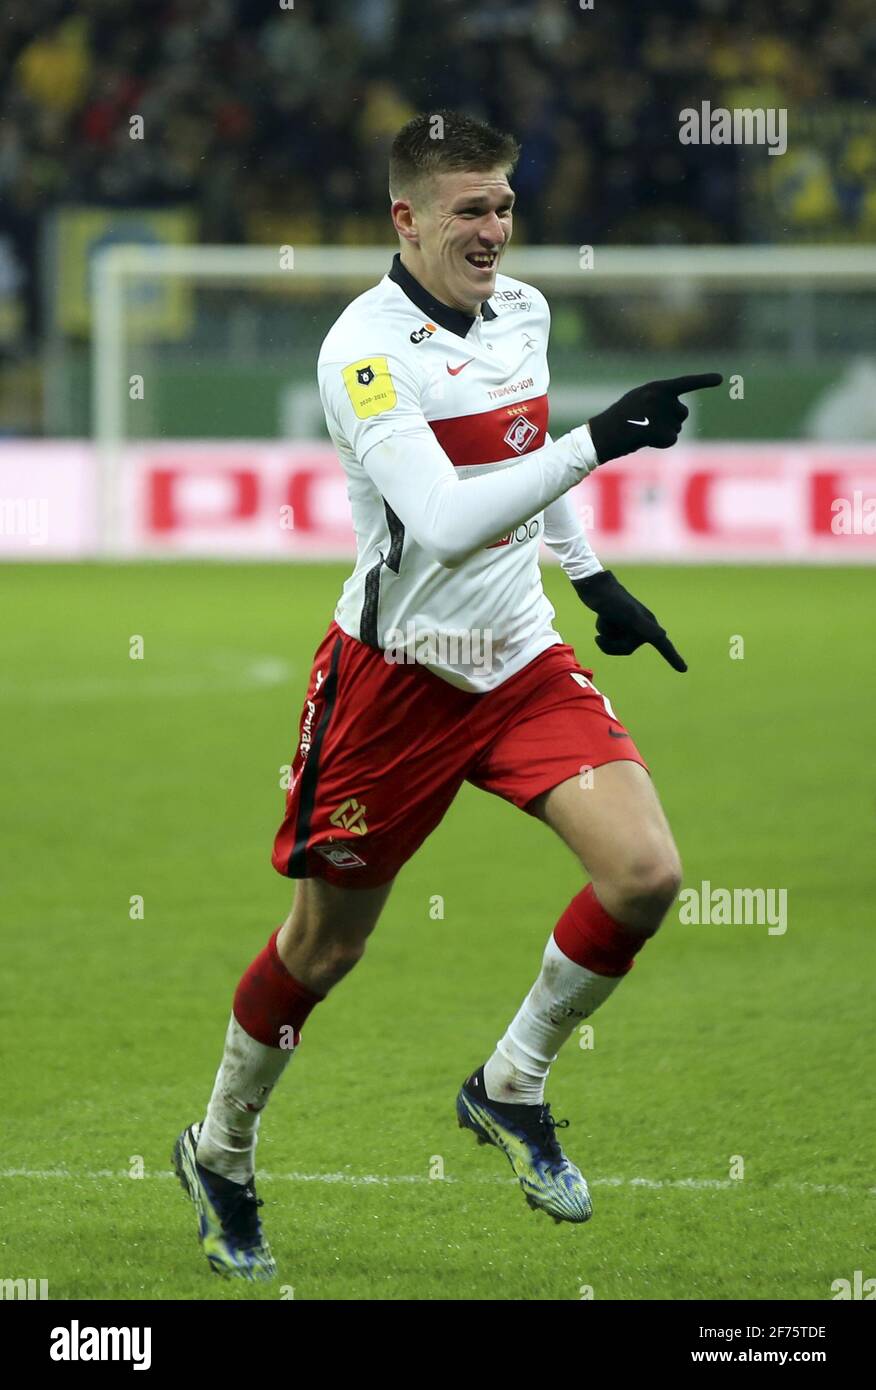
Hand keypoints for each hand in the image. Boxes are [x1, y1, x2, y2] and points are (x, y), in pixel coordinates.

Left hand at [572, 570, 686, 672]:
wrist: (595, 587)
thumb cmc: (614, 602)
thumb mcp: (630, 616)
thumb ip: (644, 626)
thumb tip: (663, 635)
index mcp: (648, 624)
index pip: (663, 645)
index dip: (673, 658)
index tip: (683, 670)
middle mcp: (640, 625)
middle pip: (627, 649)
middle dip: (612, 644)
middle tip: (603, 634)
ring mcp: (628, 624)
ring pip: (615, 643)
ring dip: (606, 633)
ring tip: (605, 618)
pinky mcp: (617, 621)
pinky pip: (608, 636)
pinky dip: (602, 628)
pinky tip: (601, 616)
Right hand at [587, 373, 722, 464]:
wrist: (601, 434)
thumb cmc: (618, 419)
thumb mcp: (638, 400)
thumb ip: (659, 400)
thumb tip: (680, 413)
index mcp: (656, 387)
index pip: (685, 383)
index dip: (703, 381)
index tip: (720, 379)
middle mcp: (660, 398)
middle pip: (682, 413)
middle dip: (671, 421)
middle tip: (648, 424)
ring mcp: (658, 414)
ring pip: (677, 428)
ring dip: (665, 433)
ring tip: (643, 431)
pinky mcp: (657, 430)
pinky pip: (671, 440)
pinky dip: (661, 443)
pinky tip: (645, 440)